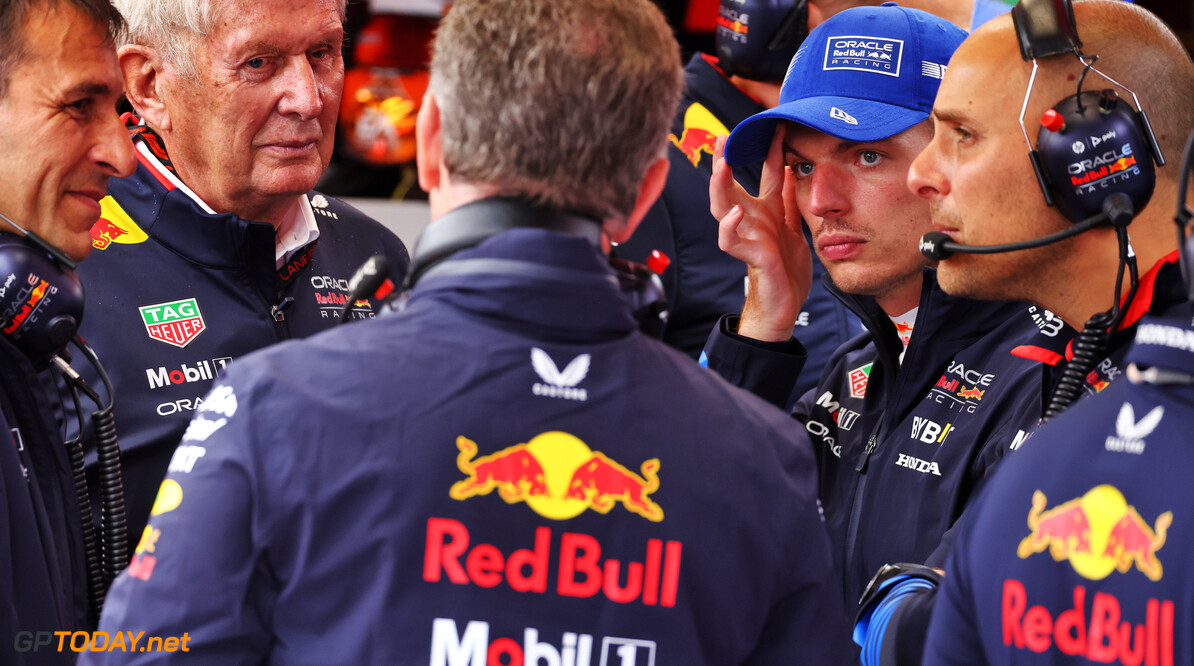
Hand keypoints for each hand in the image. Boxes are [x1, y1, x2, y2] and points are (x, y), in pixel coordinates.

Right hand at [710, 128, 812, 341]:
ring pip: (721, 207)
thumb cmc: (785, 268)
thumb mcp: (792, 225)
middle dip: (723, 162)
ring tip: (720, 167)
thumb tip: (789, 167)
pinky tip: (734, 213)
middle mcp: (750, 220)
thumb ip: (786, 199)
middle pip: (729, 185)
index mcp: (764, 211)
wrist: (785, 303)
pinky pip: (730, 240)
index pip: (764, 173)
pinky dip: (730, 226)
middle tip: (723, 139)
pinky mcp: (748, 255)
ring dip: (719, 187)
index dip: (770, 149)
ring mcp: (746, 236)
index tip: (777, 125)